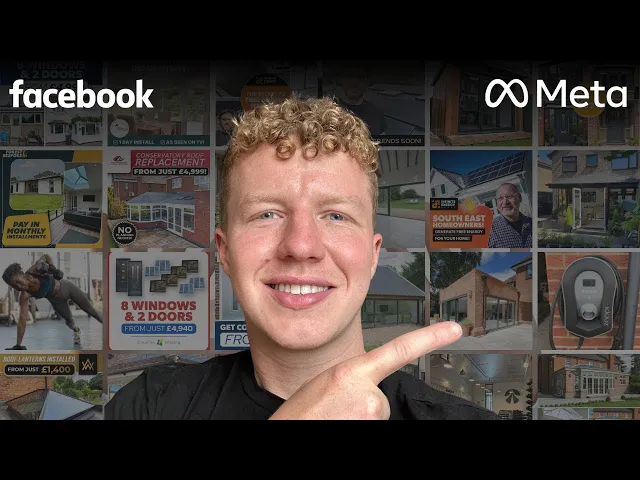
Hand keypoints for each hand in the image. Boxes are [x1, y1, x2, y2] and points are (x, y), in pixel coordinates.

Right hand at [268, 321, 461, 419]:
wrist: (288, 429)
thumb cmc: (299, 415)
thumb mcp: (324, 384)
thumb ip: (351, 380)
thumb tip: (369, 392)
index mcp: (351, 371)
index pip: (399, 350)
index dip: (430, 338)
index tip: (454, 330)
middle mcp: (368, 393)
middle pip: (380, 396)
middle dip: (362, 404)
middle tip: (335, 410)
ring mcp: (372, 413)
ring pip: (376, 414)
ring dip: (358, 417)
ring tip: (334, 418)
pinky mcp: (373, 427)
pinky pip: (374, 424)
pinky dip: (359, 424)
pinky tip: (340, 422)